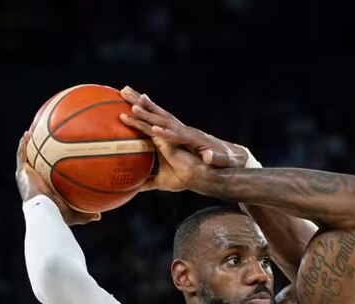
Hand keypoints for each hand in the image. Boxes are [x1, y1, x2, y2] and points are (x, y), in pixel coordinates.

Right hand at [15, 133, 100, 224]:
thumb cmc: (60, 215)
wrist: (46, 211)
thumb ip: (86, 213)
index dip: (48, 166)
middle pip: (35, 162)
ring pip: (26, 155)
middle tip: (45, 140)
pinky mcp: (22, 171)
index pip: (45, 175)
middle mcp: (33, 181)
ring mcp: (26, 175)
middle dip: (38, 151)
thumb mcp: (75, 214)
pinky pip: (21, 154)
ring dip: (28, 144)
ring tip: (32, 131)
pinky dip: (23, 144)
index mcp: (43, 188)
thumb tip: (99, 216)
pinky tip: (27, 134)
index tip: (55, 157)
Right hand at [119, 86, 247, 172]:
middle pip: (164, 119)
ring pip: (158, 113)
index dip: (167, 133)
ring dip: (141, 102)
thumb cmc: (227, 159)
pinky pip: (158, 115)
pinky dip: (145, 106)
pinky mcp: (177, 128)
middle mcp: (185, 129)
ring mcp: (180, 127)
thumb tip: (208, 157)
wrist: (230, 153)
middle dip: (148, 113)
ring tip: (124, 91)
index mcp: (194, 139)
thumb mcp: (225, 161)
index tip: (154, 130)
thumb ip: (217, 159)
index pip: (178, 135)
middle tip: (130, 105)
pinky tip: (134, 100)